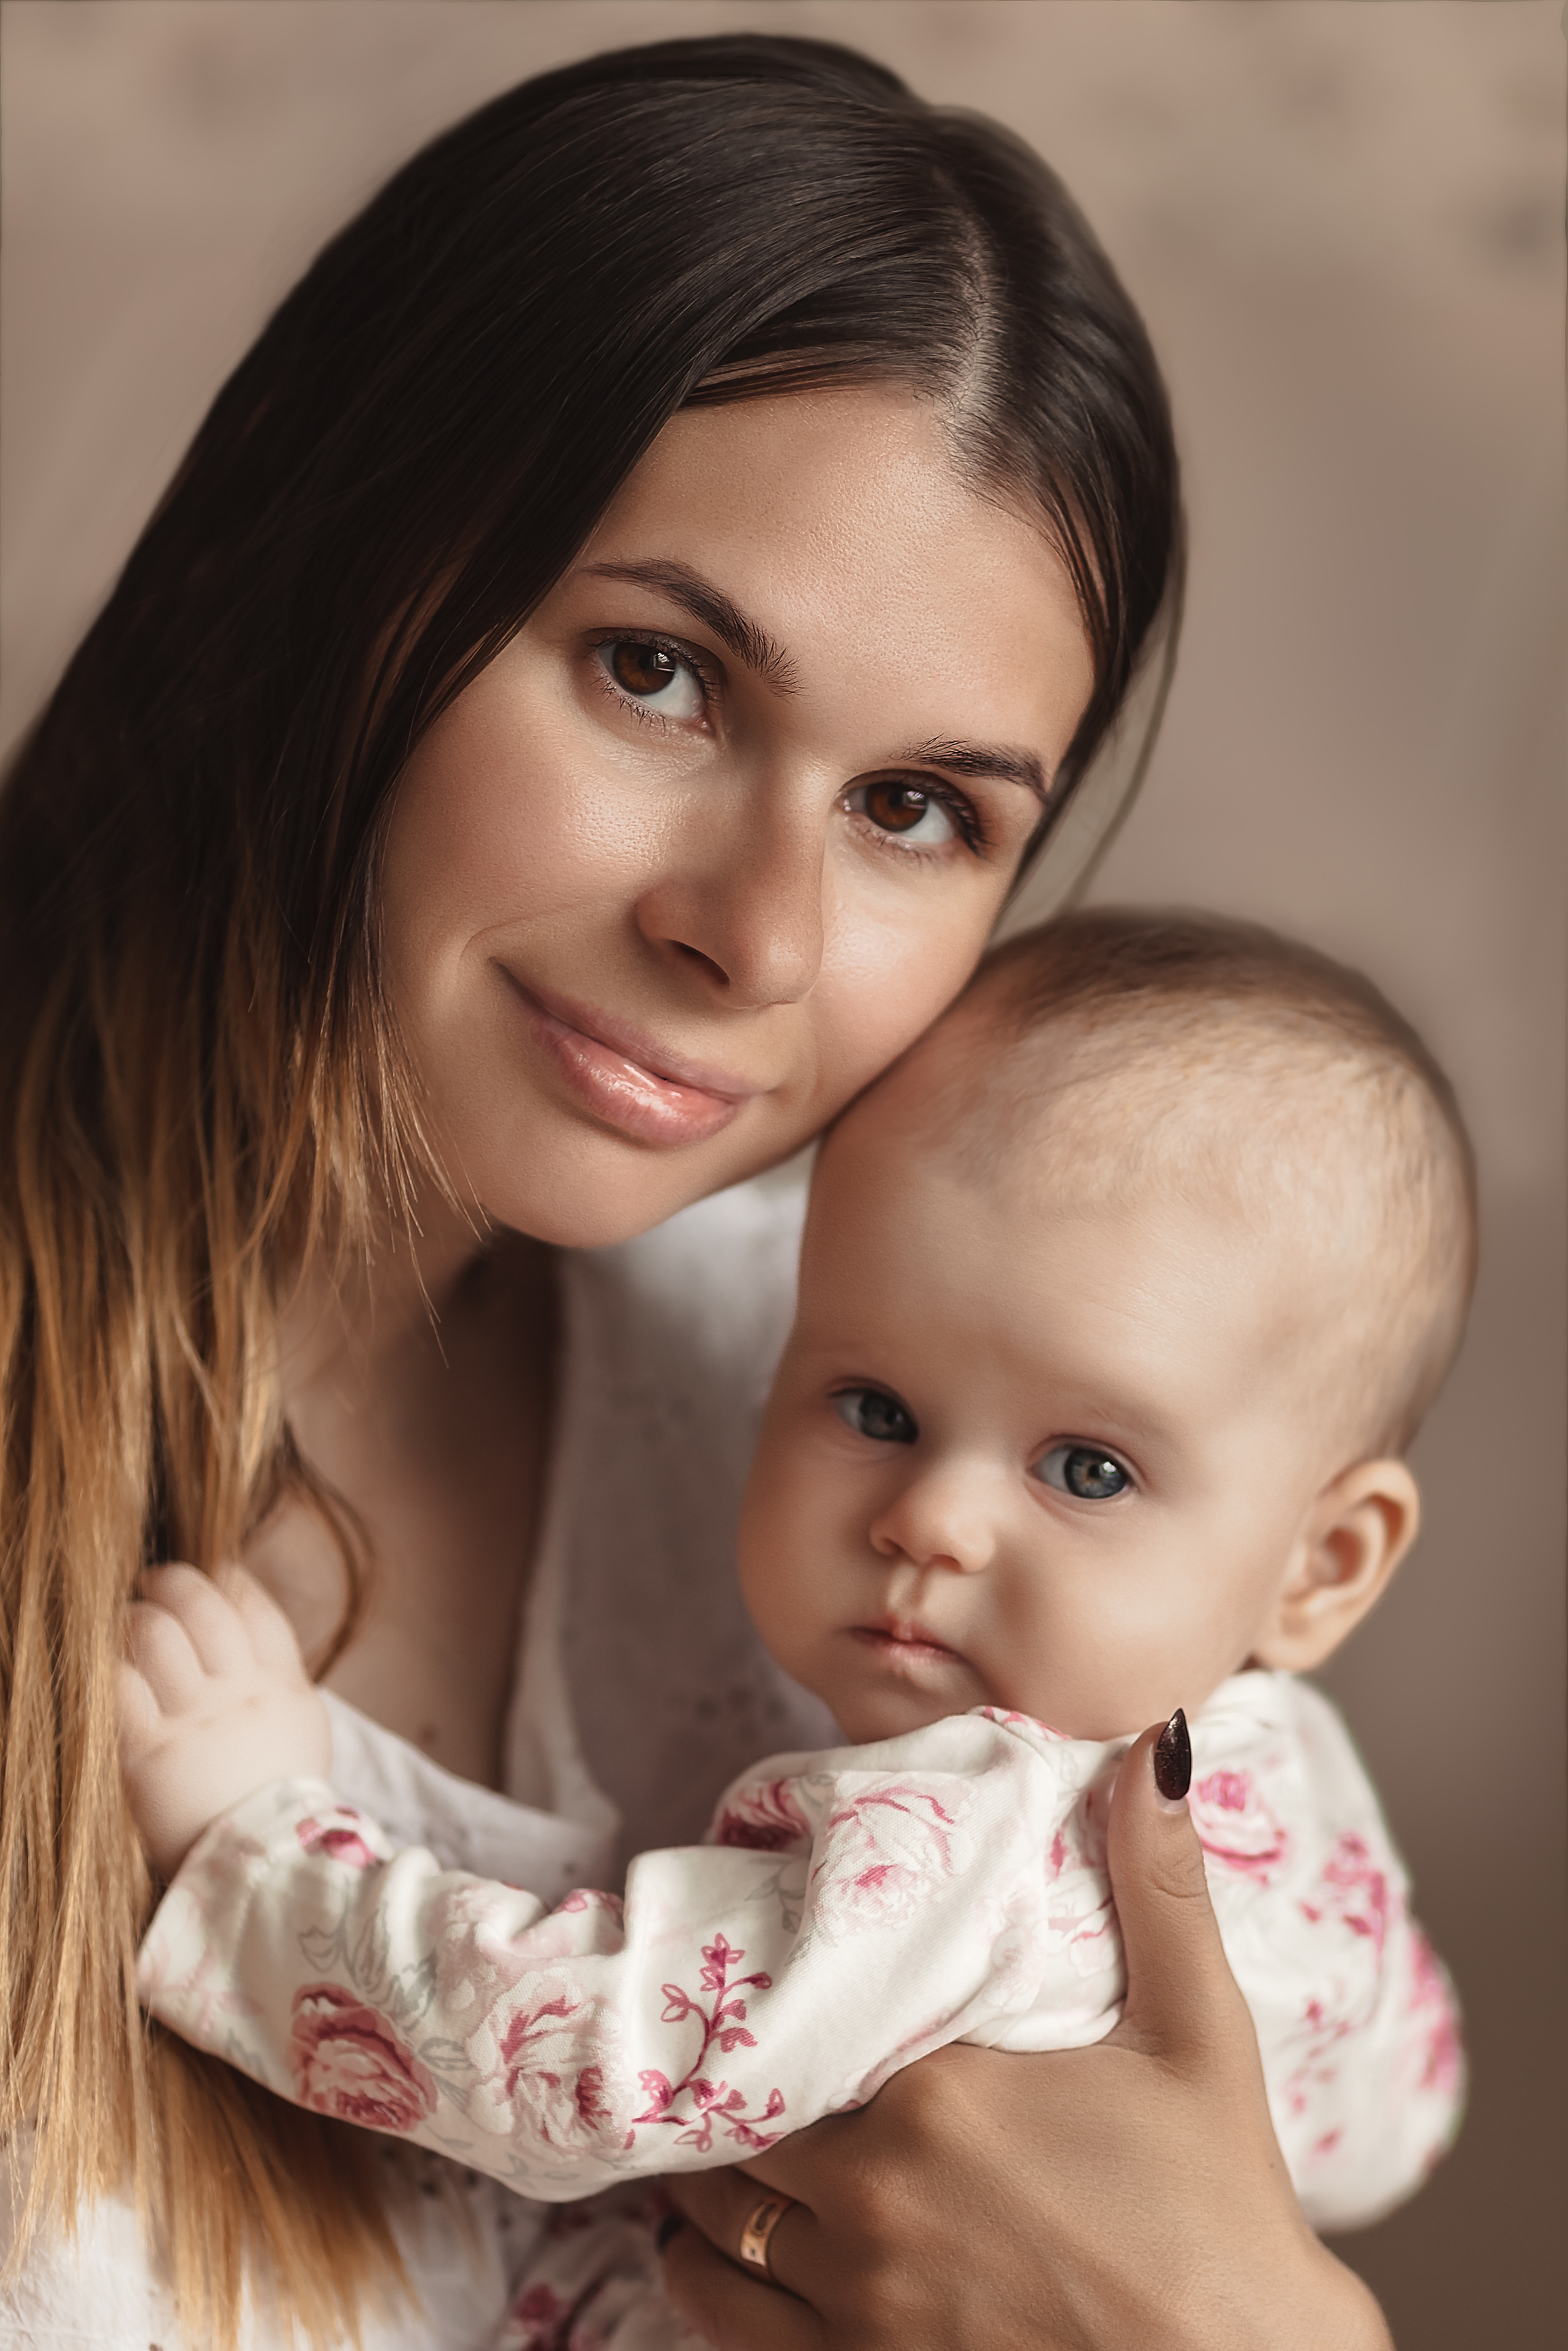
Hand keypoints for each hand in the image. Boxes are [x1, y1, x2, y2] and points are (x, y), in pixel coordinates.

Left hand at [118, 1562, 330, 1880]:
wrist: (263, 1874)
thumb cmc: (277, 1801)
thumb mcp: (300, 1729)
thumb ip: (276, 1677)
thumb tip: (245, 1631)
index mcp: (282, 1685)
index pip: (253, 1605)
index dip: (225, 1577)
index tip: (208, 1572)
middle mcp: (241, 1694)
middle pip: (203, 1605)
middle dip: (171, 1582)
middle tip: (151, 1584)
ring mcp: (196, 1722)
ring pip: (155, 1634)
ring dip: (132, 1618)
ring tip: (122, 1622)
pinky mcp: (150, 1754)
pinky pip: (119, 1686)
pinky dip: (108, 1666)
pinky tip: (105, 1666)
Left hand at [660, 1719, 1393, 2350]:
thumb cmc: (1222, 2209)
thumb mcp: (1199, 2029)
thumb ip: (1159, 1883)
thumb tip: (1152, 1743)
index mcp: (936, 2093)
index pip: (791, 2021)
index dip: (766, 2001)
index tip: (759, 1982)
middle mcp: (875, 2194)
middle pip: (738, 2121)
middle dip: (735, 2090)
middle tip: (739, 2063)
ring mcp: (860, 2302)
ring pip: (711, 2227)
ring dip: (707, 2186)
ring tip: (728, 2149)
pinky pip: (723, 2326)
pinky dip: (708, 2284)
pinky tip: (725, 2256)